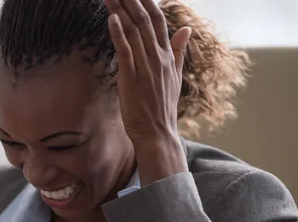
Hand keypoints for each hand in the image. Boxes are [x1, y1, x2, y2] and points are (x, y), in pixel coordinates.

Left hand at [105, 0, 190, 183]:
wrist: (158, 133)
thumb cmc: (162, 108)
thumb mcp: (175, 76)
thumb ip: (179, 51)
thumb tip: (186, 28)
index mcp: (167, 56)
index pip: (157, 20)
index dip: (147, 1)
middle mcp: (158, 57)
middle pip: (143, 20)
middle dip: (131, 0)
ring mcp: (145, 67)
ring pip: (132, 31)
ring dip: (120, 10)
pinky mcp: (131, 78)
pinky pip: (125, 51)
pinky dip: (118, 34)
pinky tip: (111, 18)